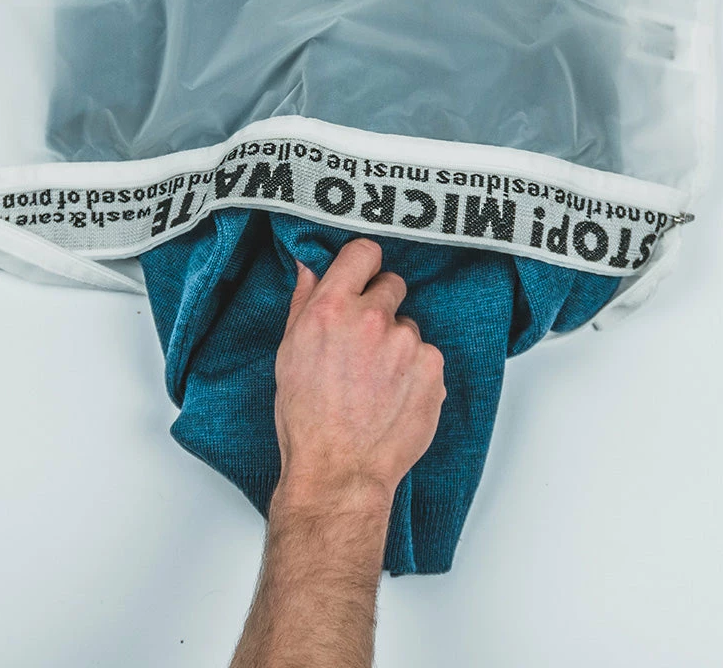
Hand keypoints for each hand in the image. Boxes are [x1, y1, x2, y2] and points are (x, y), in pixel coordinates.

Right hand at [272, 238, 446, 515]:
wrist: (339, 470)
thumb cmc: (306, 418)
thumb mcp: (289, 352)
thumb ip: (304, 301)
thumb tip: (310, 265)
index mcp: (331, 308)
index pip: (363, 252)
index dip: (363, 264)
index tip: (362, 277)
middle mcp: (372, 318)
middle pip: (392, 285)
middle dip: (380, 307)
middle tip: (364, 344)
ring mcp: (407, 343)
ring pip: (409, 327)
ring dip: (397, 345)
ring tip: (375, 382)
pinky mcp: (433, 369)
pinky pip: (426, 357)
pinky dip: (414, 372)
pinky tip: (393, 396)